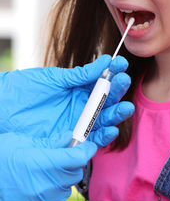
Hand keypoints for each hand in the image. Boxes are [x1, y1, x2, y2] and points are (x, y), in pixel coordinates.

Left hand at [0, 55, 133, 139]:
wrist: (2, 110)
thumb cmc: (25, 89)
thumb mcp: (56, 78)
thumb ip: (81, 74)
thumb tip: (105, 60)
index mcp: (78, 88)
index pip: (101, 81)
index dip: (113, 72)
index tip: (121, 63)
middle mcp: (82, 105)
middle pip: (106, 100)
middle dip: (117, 91)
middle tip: (124, 82)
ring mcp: (78, 122)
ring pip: (103, 120)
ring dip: (116, 114)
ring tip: (125, 107)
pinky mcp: (72, 139)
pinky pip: (92, 139)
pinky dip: (103, 135)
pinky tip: (111, 129)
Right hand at [0, 131, 100, 200]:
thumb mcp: (22, 143)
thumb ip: (50, 142)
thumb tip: (69, 137)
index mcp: (42, 163)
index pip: (78, 157)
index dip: (87, 149)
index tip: (88, 146)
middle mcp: (45, 185)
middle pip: (75, 173)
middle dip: (72, 164)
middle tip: (60, 160)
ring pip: (67, 189)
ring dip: (62, 181)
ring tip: (45, 176)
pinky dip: (54, 198)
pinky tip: (43, 191)